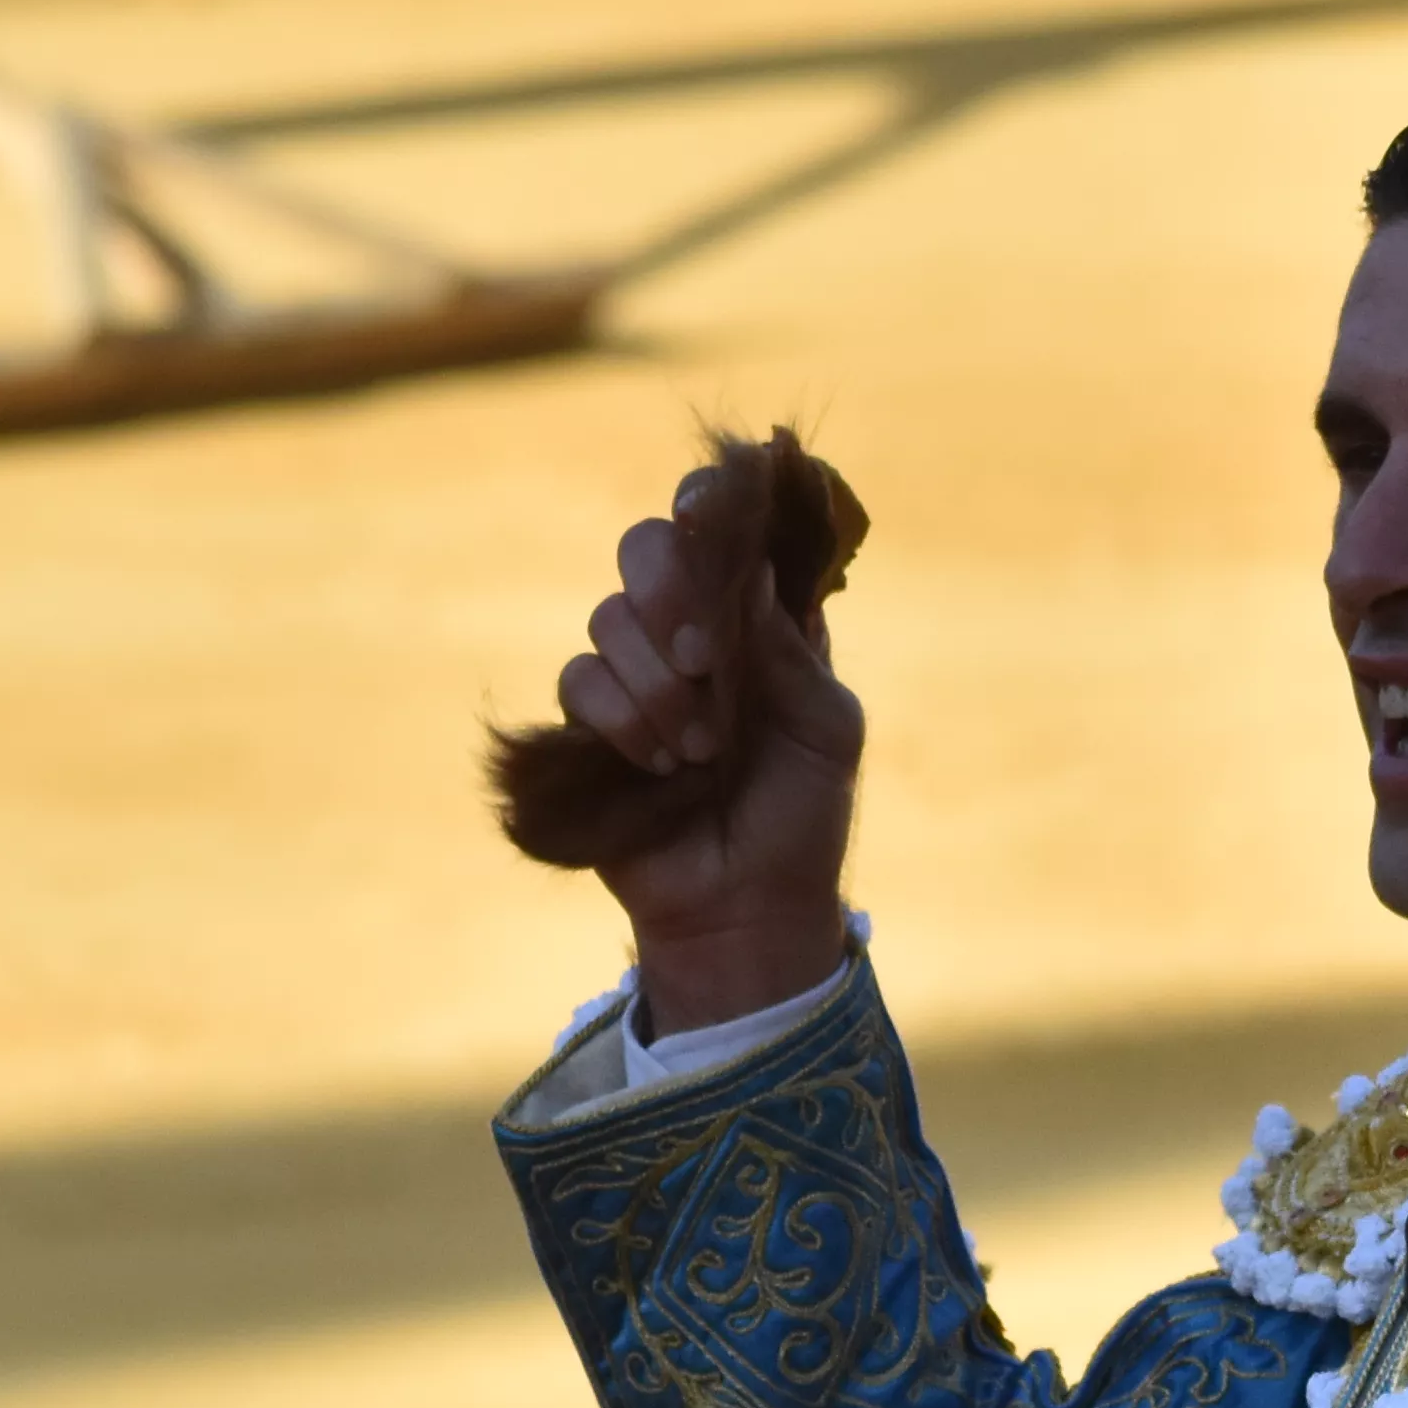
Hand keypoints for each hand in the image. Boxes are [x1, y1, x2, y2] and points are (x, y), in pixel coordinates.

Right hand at [556, 461, 866, 1028]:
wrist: (749, 904)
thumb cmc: (803, 813)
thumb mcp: (827, 729)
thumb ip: (790, 650)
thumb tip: (748, 572)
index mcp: (760, 615)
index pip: (723, 527)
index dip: (710, 503)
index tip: (710, 514)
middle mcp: (692, 628)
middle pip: (647, 547)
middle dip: (669, 594)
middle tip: (702, 659)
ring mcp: (636, 671)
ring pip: (608, 616)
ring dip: (656, 682)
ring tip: (701, 749)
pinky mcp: (590, 722)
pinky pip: (580, 679)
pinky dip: (621, 718)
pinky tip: (659, 765)